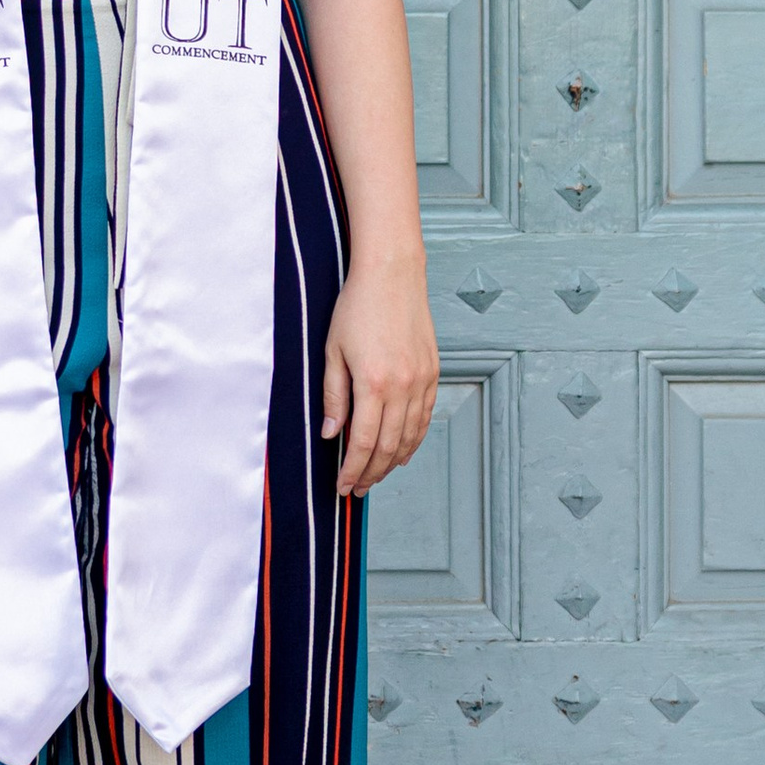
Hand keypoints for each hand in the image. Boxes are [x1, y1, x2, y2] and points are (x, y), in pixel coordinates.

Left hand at [320, 252, 437, 497]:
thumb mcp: (332, 351)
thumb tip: (332, 433)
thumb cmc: (357, 307)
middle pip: (389, 446)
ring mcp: (421, 380)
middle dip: (372, 473)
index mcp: (373, 382)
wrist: (392, 275)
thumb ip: (333, 395)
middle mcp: (402, 386)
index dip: (352, 469)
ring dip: (393, 462)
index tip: (343, 486)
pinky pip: (425, 417)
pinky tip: (402, 451)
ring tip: (376, 476)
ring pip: (410, 436)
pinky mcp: (432, 372)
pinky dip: (414, 439)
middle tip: (357, 489)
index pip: (364, 442)